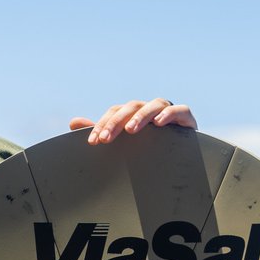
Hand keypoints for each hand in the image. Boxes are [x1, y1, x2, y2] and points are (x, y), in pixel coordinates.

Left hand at [69, 98, 196, 143]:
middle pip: (132, 107)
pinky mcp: (186, 118)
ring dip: (141, 116)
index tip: (94, 143)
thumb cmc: (147, 146)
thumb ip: (102, 131)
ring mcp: (168, 111)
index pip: (115, 112)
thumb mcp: (123, 141)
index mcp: (133, 113)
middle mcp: (149, 108)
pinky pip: (180, 110)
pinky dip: (169, 114)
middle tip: (106, 140)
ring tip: (131, 130)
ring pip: (154, 105)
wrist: (180, 155)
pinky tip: (159, 124)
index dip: (103, 124)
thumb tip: (73, 123)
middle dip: (117, 122)